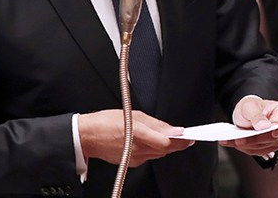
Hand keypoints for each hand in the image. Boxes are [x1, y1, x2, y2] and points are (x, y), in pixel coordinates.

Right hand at [78, 110, 192, 166]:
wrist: (87, 136)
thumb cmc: (106, 122)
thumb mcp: (134, 115)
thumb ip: (156, 124)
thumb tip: (173, 129)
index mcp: (138, 134)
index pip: (167, 142)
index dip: (181, 141)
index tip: (190, 137)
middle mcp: (138, 149)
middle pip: (166, 149)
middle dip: (176, 143)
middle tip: (183, 135)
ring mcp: (135, 158)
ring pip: (159, 154)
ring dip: (166, 146)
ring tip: (168, 136)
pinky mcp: (132, 162)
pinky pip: (149, 156)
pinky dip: (154, 149)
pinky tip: (152, 141)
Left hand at [219, 96, 277, 156]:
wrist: (245, 114)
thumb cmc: (251, 106)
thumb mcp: (251, 105)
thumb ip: (257, 115)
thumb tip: (264, 126)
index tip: (274, 131)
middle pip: (275, 138)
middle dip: (258, 139)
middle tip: (242, 139)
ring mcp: (274, 140)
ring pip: (264, 146)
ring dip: (248, 145)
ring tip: (233, 140)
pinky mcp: (264, 148)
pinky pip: (254, 151)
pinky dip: (242, 147)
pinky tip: (230, 143)